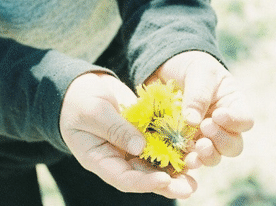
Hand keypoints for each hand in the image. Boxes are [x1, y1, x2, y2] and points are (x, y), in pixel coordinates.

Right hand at [59, 72, 197, 198]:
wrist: (81, 87)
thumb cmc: (79, 101)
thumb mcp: (93, 112)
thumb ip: (115, 128)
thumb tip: (140, 146)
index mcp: (100, 160)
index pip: (123, 178)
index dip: (144, 183)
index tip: (164, 181)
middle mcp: (118, 158)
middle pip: (144, 176)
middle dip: (168, 183)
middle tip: (189, 188)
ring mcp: (131, 147)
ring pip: (156, 163)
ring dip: (177, 167)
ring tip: (197, 170)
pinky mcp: (143, 133)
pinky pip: (161, 142)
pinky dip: (176, 146)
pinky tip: (194, 146)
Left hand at [146, 51, 254, 168]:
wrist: (166, 68)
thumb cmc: (192, 66)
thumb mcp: (199, 72)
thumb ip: (198, 95)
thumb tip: (192, 122)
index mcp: (232, 106)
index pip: (245, 121)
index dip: (235, 122)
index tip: (218, 114)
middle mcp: (222, 127)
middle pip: (233, 146)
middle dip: (221, 141)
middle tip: (205, 127)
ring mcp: (203, 138)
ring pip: (215, 157)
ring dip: (208, 155)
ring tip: (197, 146)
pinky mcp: (184, 145)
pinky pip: (190, 159)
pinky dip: (189, 162)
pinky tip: (184, 160)